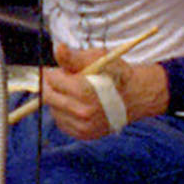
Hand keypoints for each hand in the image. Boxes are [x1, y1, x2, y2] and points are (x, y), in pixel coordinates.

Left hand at [44, 43, 163, 140]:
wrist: (135, 97)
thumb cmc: (116, 74)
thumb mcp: (98, 59)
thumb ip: (74, 57)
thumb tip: (59, 49)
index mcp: (85, 91)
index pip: (52, 80)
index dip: (54, 72)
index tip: (59, 70)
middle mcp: (84, 112)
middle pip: (49, 97)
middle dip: (52, 86)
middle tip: (61, 79)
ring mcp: (84, 126)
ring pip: (54, 110)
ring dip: (58, 100)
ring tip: (73, 92)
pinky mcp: (85, 134)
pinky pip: (62, 123)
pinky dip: (64, 113)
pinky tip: (76, 104)